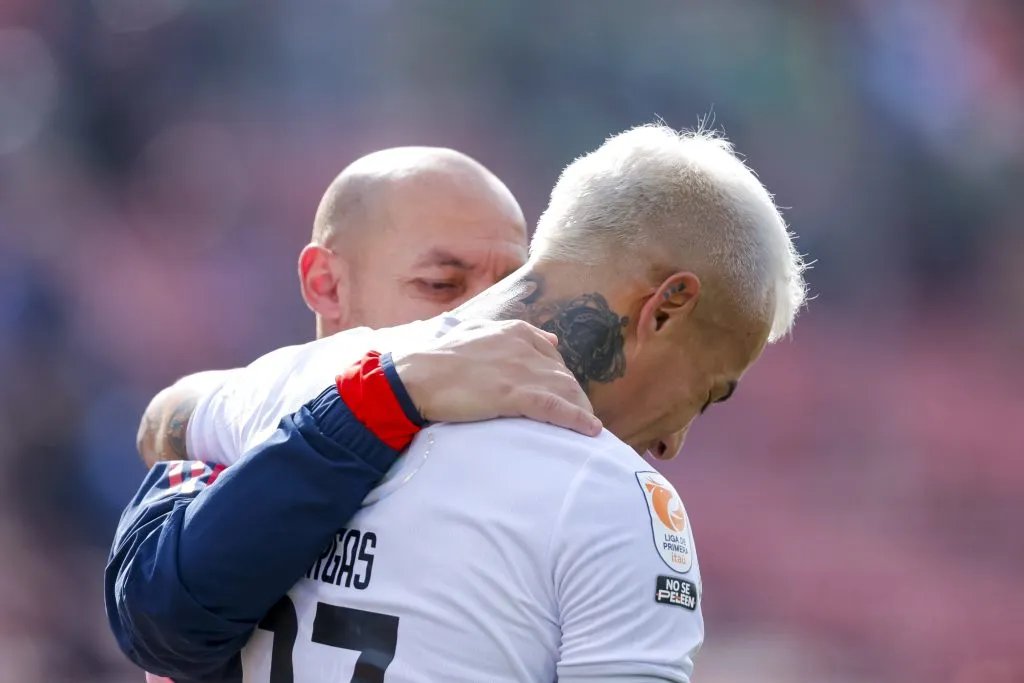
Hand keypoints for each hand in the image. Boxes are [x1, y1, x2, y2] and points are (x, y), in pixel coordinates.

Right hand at [390, 319, 601, 436]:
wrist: (416, 376)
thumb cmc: (440, 358)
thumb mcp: (479, 332)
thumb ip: (514, 333)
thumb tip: (550, 340)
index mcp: (516, 332)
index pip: (553, 357)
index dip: (561, 379)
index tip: (564, 395)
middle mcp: (523, 348)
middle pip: (564, 375)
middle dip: (574, 397)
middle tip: (578, 417)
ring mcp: (520, 371)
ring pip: (565, 390)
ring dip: (580, 410)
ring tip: (587, 428)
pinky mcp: (513, 394)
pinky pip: (555, 407)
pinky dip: (576, 419)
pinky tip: (591, 430)